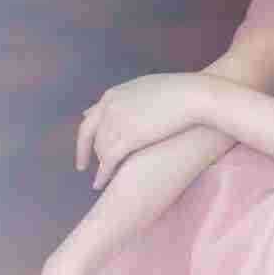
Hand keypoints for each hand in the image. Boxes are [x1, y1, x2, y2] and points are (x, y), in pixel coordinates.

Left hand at [77, 73, 208, 189]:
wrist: (191, 95)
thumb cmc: (178, 91)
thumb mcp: (147, 89)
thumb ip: (130, 99)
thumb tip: (128, 106)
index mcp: (113, 95)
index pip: (92, 117)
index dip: (89, 133)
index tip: (86, 143)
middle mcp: (108, 108)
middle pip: (87, 134)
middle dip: (83, 151)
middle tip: (82, 165)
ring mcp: (115, 122)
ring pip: (100, 150)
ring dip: (100, 165)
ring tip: (101, 178)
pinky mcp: (127, 138)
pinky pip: (107, 162)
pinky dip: (102, 175)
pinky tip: (100, 184)